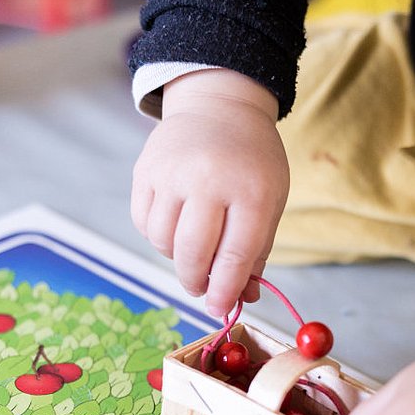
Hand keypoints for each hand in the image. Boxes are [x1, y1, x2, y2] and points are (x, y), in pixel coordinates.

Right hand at [132, 69, 288, 316]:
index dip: (226, 290)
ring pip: (163, 242)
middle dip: (196, 282)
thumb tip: (243, 298)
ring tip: (192, 246)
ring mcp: (172, 173)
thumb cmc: (250, 162)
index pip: (235, 256)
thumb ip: (256, 251)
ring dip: (176, 257)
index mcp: (251, 190)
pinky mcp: (145, 170)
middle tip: (200, 287)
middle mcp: (209, 180)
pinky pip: (144, 222)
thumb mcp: (270, 200)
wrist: (219, 107)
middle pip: (193, 254)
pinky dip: (157, 235)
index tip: (219, 308)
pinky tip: (175, 224)